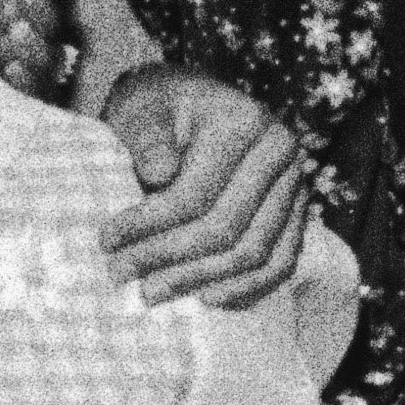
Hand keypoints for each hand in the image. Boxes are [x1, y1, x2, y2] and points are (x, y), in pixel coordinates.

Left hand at [96, 66, 307, 307]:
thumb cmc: (162, 107)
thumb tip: (159, 173)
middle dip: (169, 259)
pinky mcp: (298, 214)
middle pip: (226, 228)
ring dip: (201, 281)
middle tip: (121, 274)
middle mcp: (280, 153)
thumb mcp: (143, 109)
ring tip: (153, 293)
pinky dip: (244, 288)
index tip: (106, 240)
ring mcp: (296, 186)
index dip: (148, 224)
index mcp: (245, 121)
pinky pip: (279, 263)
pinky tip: (204, 298)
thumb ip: (147, 137)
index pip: (196, 193)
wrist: (194, 106)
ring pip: (254, 253)